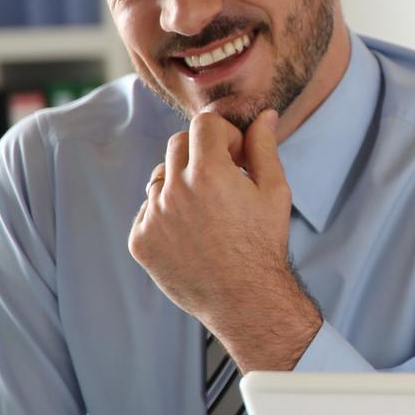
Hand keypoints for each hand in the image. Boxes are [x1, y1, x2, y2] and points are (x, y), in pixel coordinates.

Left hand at [129, 109, 321, 370]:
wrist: (244, 299)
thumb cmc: (263, 244)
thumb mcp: (274, 191)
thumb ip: (263, 148)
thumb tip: (265, 116)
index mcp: (209, 173)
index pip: (204, 124)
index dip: (224, 134)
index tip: (236, 154)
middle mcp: (174, 190)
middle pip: (178, 144)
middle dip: (202, 153)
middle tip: (225, 179)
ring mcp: (152, 216)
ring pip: (161, 178)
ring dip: (182, 183)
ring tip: (209, 211)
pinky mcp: (140, 240)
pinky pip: (149, 211)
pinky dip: (168, 215)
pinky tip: (193, 234)